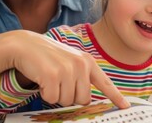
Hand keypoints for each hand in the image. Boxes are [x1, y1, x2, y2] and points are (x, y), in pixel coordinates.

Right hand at [9, 30, 129, 107]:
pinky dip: (45, 94)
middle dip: (69, 97)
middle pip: (82, 100)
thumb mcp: (70, 62)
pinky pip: (52, 99)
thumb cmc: (48, 57)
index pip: (105, 83)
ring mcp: (68, 69)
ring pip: (66, 101)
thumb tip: (87, 100)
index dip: (116, 97)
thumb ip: (82, 77)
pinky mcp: (53, 75)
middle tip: (59, 82)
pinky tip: (42, 79)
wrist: (25, 45)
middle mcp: (81, 65)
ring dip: (56, 95)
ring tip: (50, 78)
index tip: (125, 106)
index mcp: (88, 62)